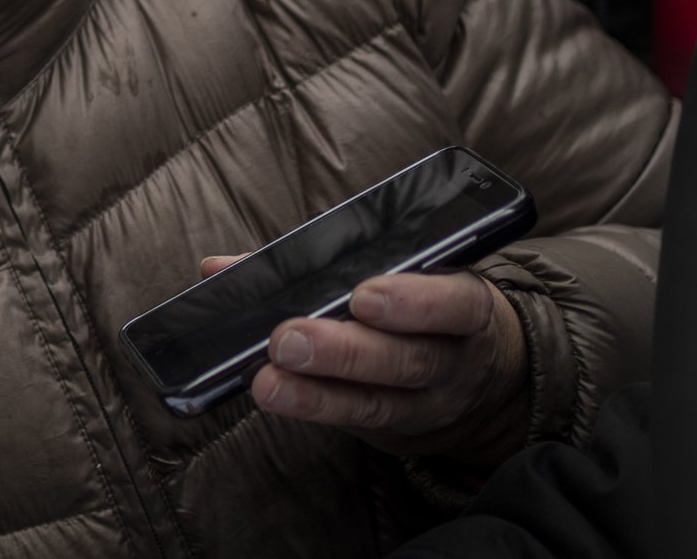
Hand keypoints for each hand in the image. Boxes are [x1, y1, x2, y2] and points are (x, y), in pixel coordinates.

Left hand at [197, 256, 531, 463]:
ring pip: (377, 403)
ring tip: (267, 383)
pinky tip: (277, 396)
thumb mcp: (399, 273)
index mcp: (464, 305)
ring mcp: (427, 404)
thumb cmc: (416, 302)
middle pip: (405, 359)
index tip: (364, 297)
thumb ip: (314, 265)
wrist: (476, 378)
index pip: (453, 304)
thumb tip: (220, 269)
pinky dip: (313, 407)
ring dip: (316, 394)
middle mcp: (452, 359)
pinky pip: (357, 423)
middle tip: (287, 340)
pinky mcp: (398, 432)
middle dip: (343, 351)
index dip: (413, 303)